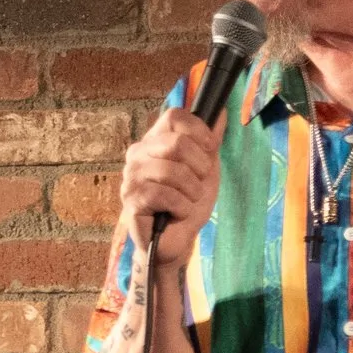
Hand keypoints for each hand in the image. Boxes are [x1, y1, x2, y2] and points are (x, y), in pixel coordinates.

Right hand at [118, 107, 222, 265]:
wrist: (175, 240)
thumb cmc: (187, 203)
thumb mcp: (206, 169)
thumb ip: (210, 141)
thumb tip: (221, 112)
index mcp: (154, 141)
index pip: (173, 116)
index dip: (198, 130)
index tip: (210, 148)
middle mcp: (138, 153)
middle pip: (176, 142)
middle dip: (200, 166)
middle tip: (199, 183)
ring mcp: (131, 176)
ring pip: (172, 171)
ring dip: (191, 190)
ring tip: (189, 200)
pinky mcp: (131, 200)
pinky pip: (165, 195)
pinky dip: (182, 207)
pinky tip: (178, 213)